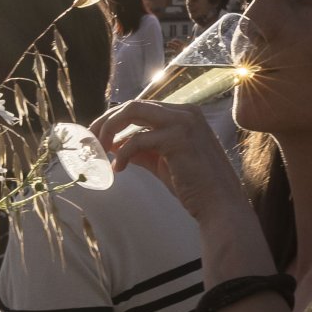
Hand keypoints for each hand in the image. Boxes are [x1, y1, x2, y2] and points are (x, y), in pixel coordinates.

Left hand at [90, 100, 247, 230]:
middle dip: (107, 121)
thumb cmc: (195, 187)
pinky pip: (137, 140)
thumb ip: (141, 150)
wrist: (220, 207)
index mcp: (185, 114)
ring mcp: (183, 122)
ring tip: (99, 151)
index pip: (142, 107)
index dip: (115, 119)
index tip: (98, 136)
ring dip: (109, 130)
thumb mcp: (163, 163)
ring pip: (132, 112)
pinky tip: (119, 169)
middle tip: (91, 140)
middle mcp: (186, 112)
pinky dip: (123, 154)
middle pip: (133, 105)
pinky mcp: (178, 138)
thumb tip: (113, 145)